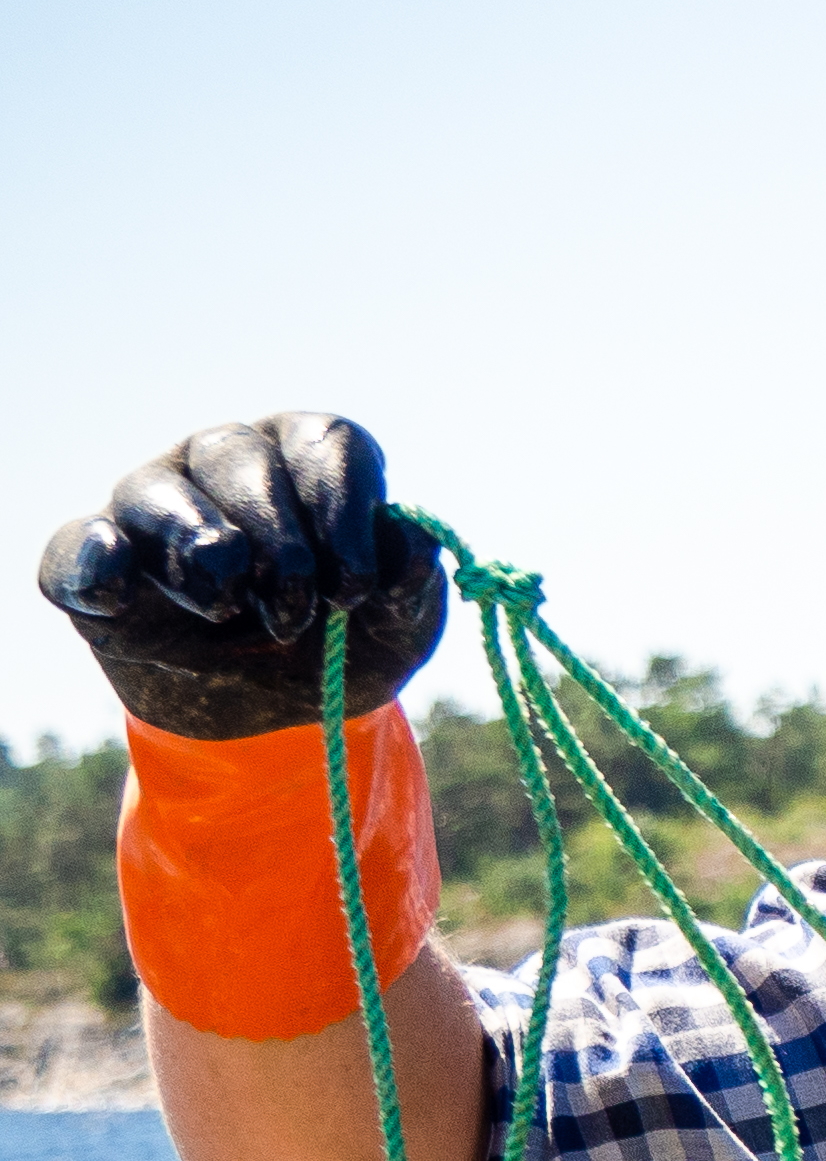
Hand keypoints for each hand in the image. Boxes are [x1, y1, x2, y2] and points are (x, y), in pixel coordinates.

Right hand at [37, 415, 448, 739]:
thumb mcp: (399, 626)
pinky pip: (81, 545)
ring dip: (200, 551)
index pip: (328, 444)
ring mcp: (157, 503)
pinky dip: (93, 563)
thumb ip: (410, 584)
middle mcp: (229, 461)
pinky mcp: (103, 560)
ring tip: (226, 611)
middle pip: (242, 458)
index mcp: (310, 462)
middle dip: (279, 544)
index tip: (356, 586)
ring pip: (156, 492)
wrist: (284, 717)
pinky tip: (114, 587)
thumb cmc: (345, 644)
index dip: (345, 511)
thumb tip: (410, 544)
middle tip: (295, 614)